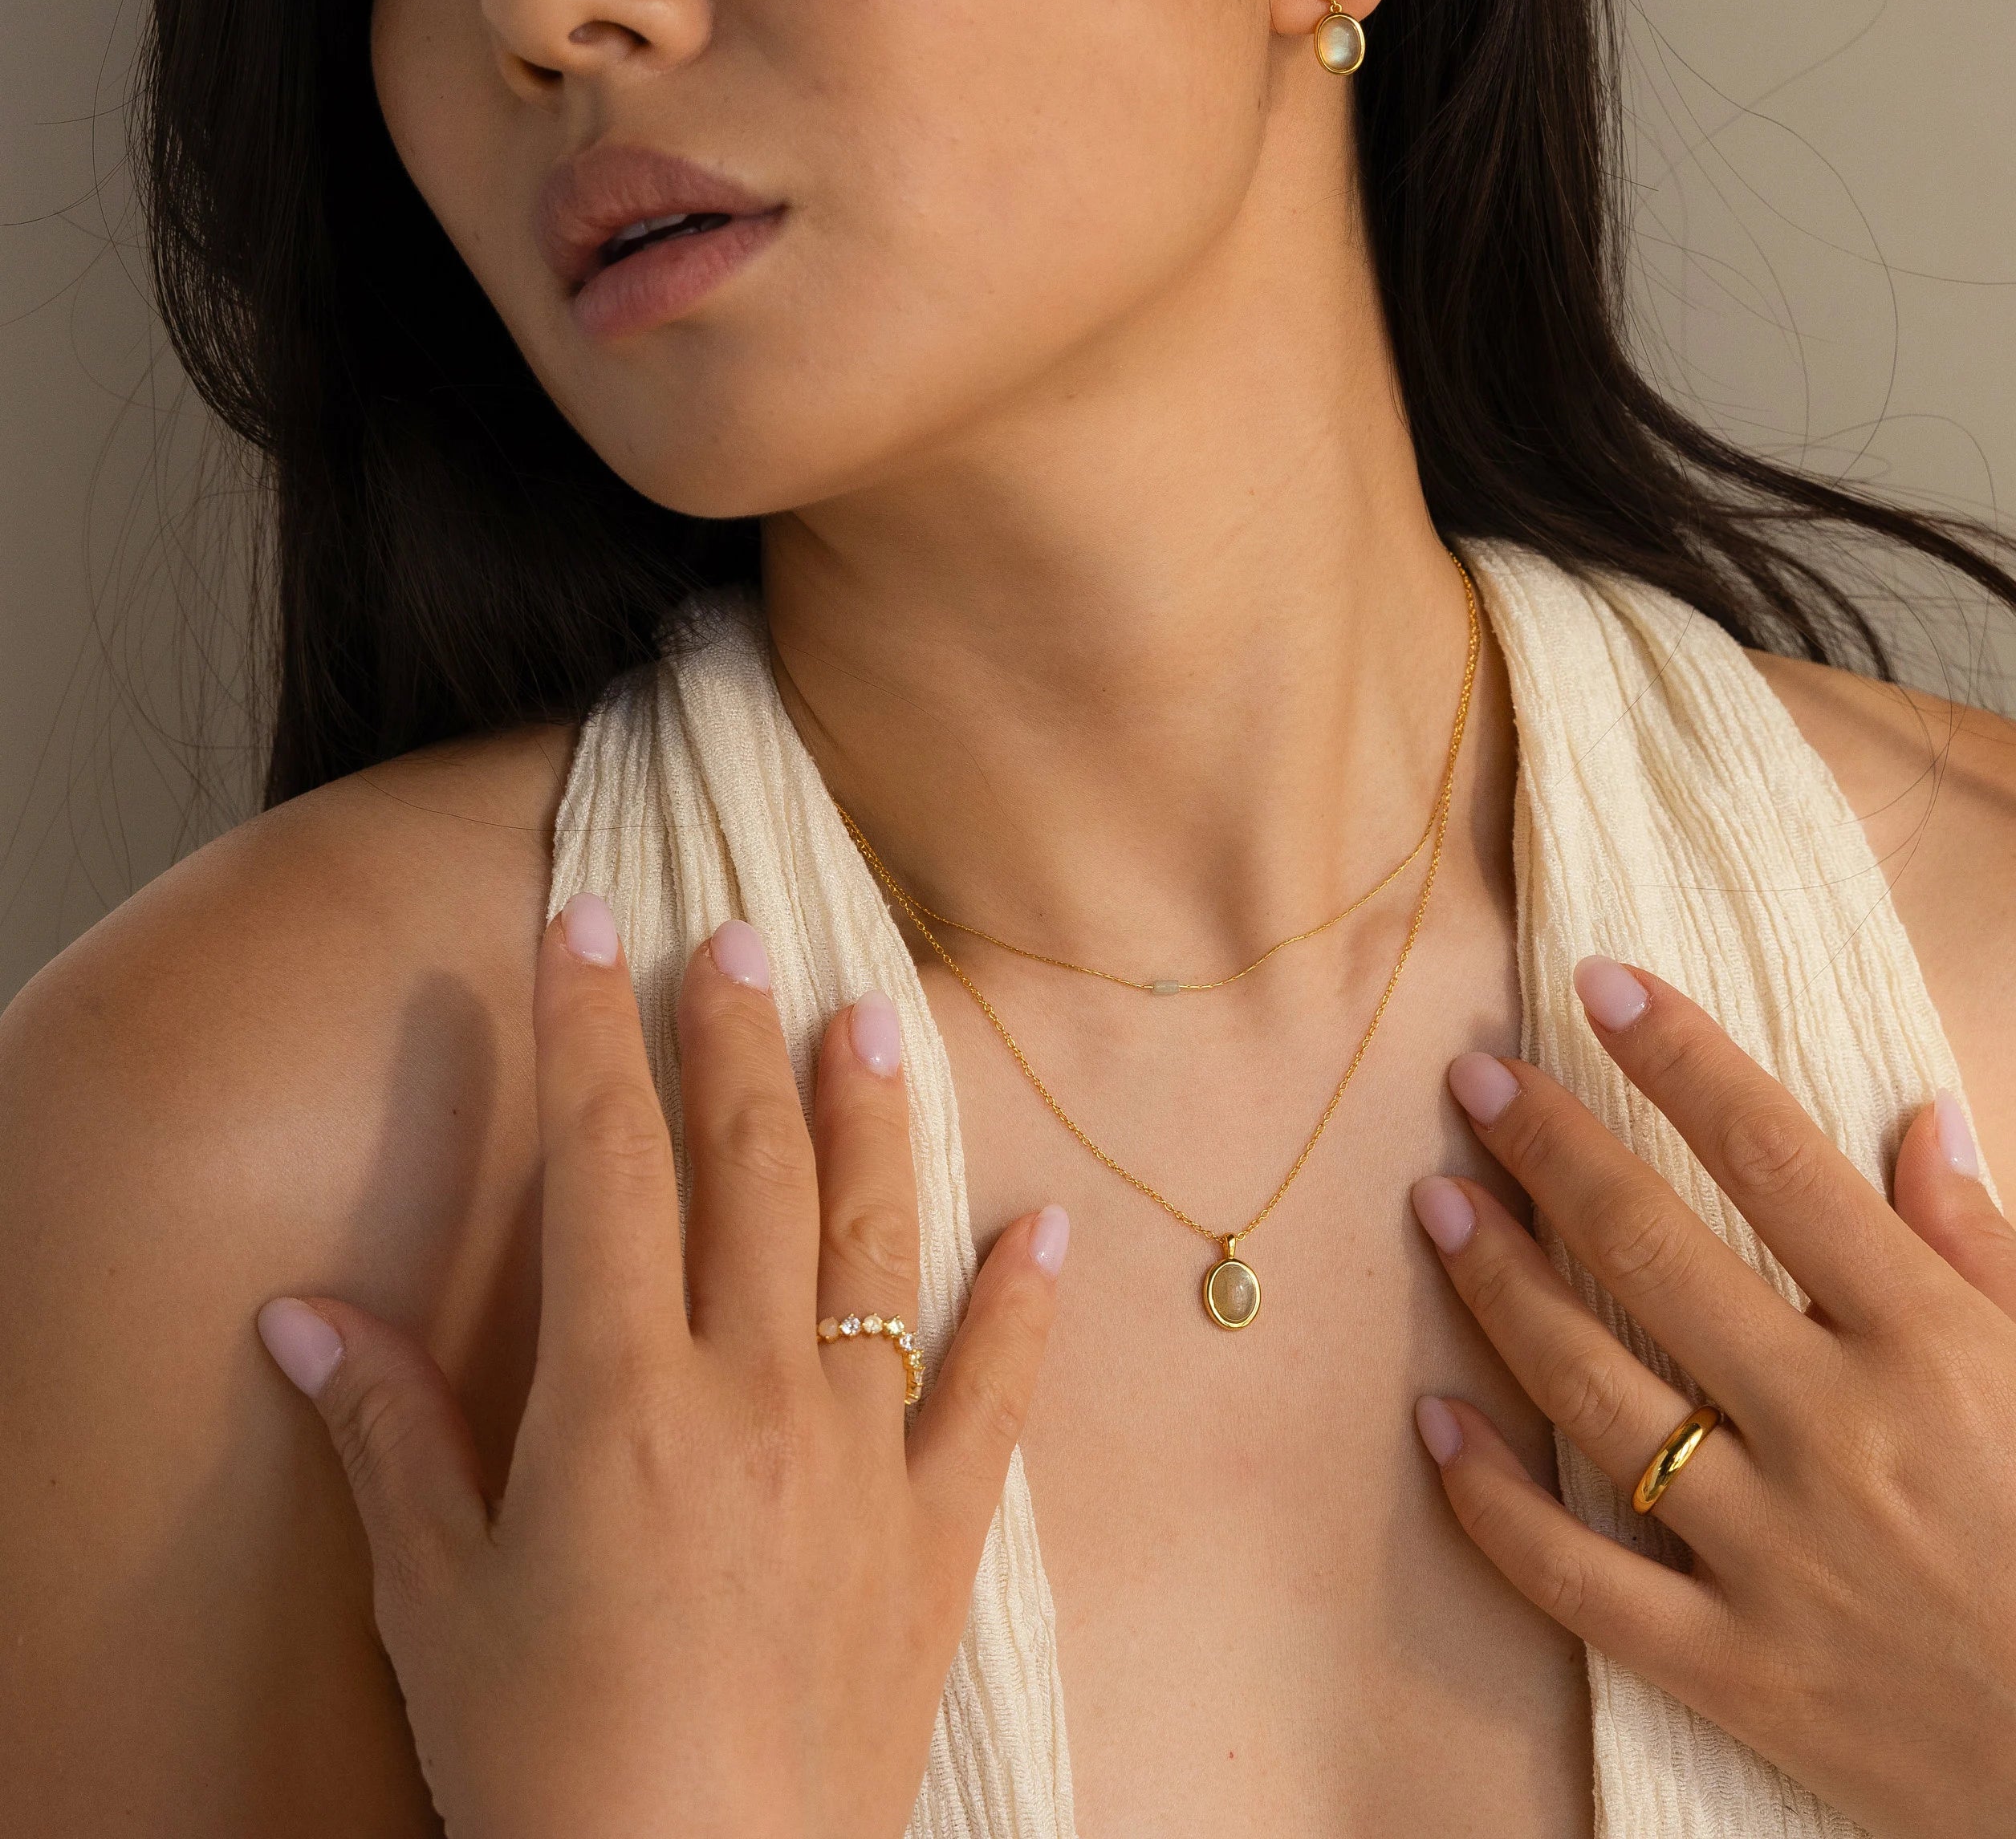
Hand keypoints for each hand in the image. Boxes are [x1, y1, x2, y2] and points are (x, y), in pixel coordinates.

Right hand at [254, 897, 1067, 1838]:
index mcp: (621, 1396)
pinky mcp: (935, 1531)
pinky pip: (994, 1389)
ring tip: (877, 1014)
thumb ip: (388, 1437)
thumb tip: (302, 1314)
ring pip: (872, 1240)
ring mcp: (861, 1454)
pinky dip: (1024, 1301)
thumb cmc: (547, 1765)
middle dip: (734, 1040)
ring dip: (874, 1118)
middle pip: (749, 1169)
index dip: (590, 1032)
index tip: (591, 926)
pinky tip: (1046, 1223)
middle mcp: (755, 1392)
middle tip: (737, 938)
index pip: (606, 1162)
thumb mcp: (436, 1601)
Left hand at [1410, 957, 2015, 1838]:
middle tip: (1475, 1083)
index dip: (1678, 1056)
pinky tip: (1433, 1424)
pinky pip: (1578, 1578)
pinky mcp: (1737, 1670)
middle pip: (1650, 1253)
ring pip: (1591, 1391)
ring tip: (1439, 1204)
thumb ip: (1988, 1247)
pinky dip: (1492, 1503)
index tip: (1601, 986)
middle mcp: (1835, 1433)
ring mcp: (1773, 1556)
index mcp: (1932, 1345)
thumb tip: (1915, 1121)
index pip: (1773, 1157)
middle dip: (1549, 1149)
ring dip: (1499, 1286)